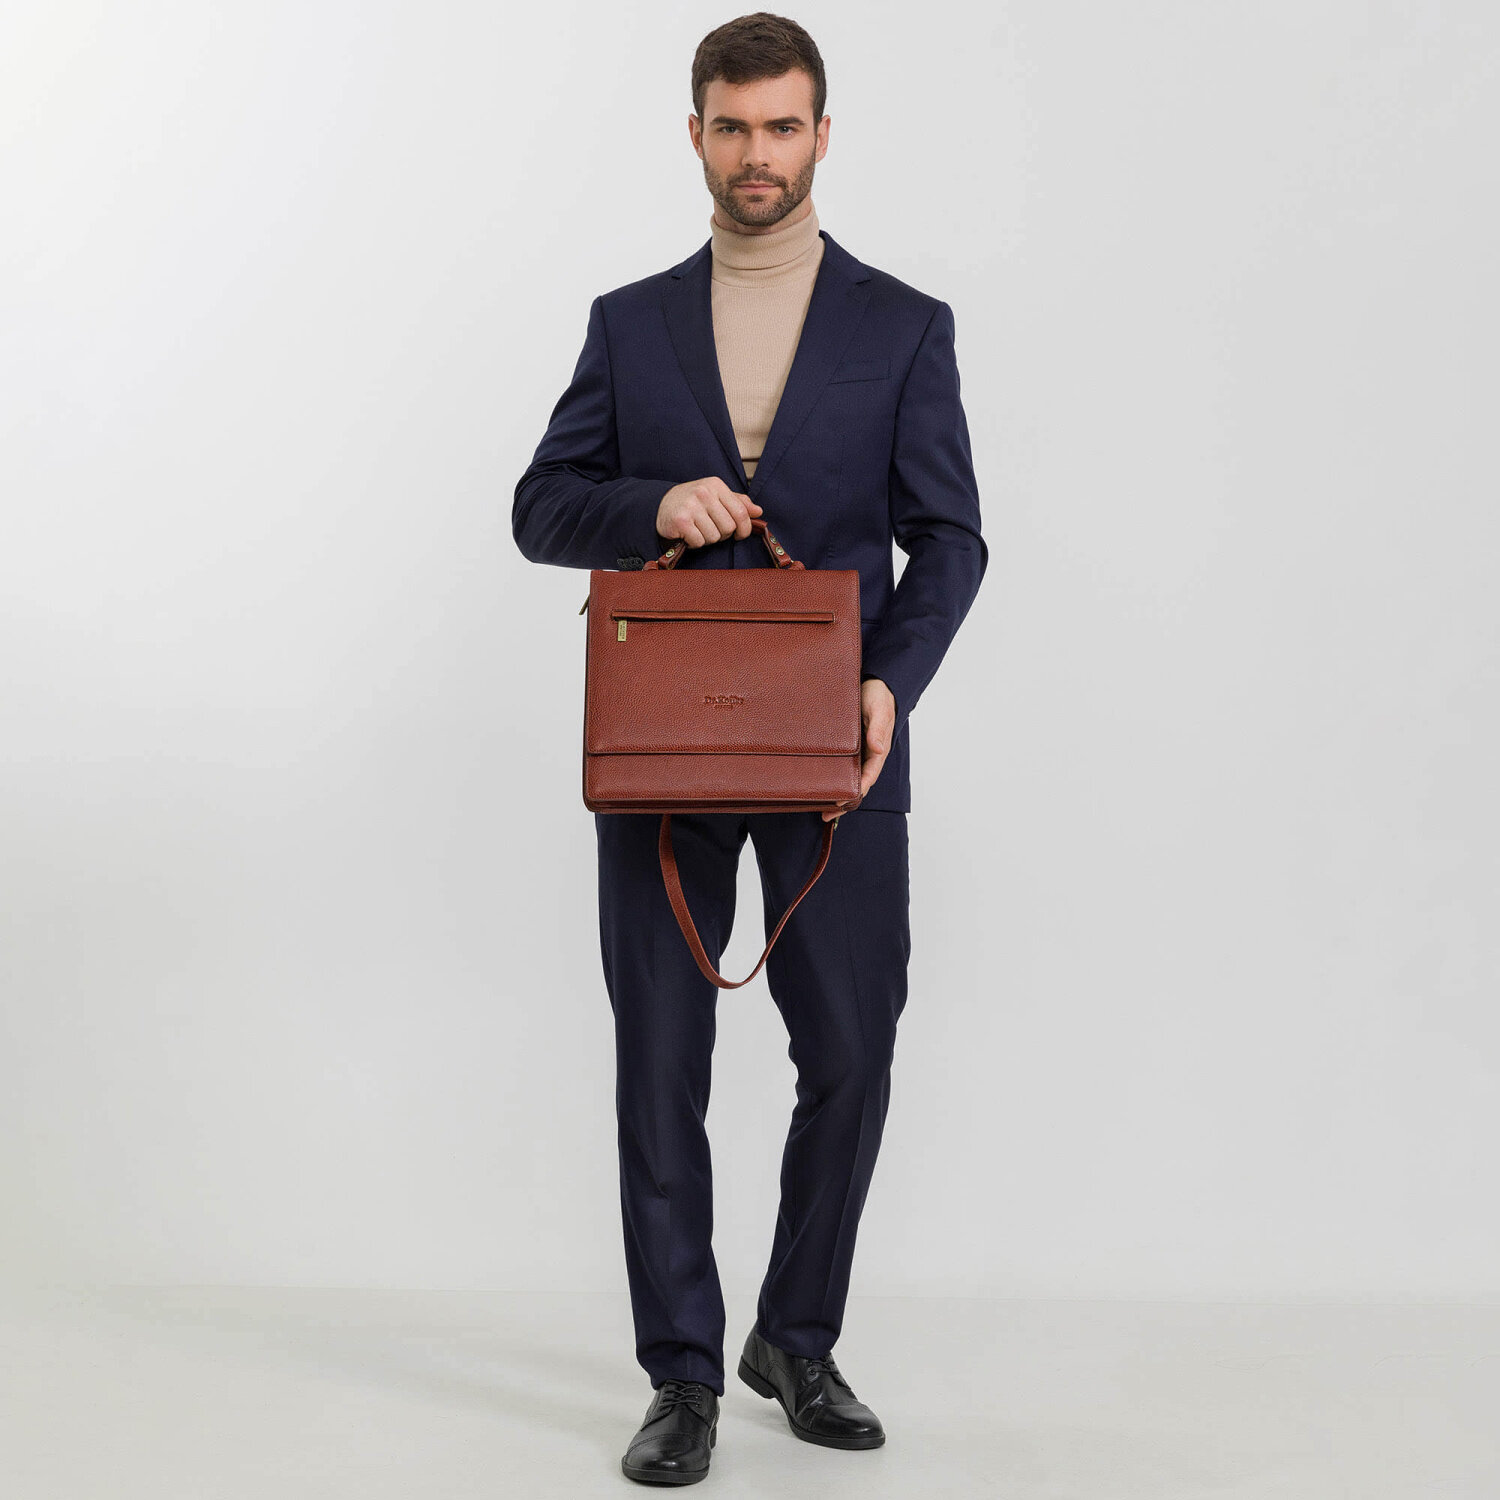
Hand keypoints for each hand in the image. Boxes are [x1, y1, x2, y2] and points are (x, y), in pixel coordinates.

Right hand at [657, 478, 761, 548]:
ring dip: (707, 539)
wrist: (661, 504)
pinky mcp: (681, 520)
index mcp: (716, 485)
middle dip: (722, 534)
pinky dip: (695, 543)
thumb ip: (737, 502)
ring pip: (714, 537)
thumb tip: (758, 511)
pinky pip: (699, 542)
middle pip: (729, 527)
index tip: (740, 534)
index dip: (745, 528)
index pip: (741, 512)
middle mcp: (704, 492)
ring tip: (698, 529)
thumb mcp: (715, 496)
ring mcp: (691, 506)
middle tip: (710, 528)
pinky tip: (689, 534)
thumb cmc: (692, 502)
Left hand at [823, 678, 894, 820]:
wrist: (873, 682)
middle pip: (856, 783)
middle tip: (826, 814)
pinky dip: (830, 776)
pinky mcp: (846, 746)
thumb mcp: (879, 710)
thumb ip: (878, 729)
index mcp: (877, 750)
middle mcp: (867, 755)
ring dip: (835, 792)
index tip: (842, 803)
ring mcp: (857, 752)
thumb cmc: (879, 695)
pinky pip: (839, 765)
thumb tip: (879, 749)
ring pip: (846, 777)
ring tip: (819, 807)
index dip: (856, 791)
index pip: (868, 776)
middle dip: (843, 801)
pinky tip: (817, 783)